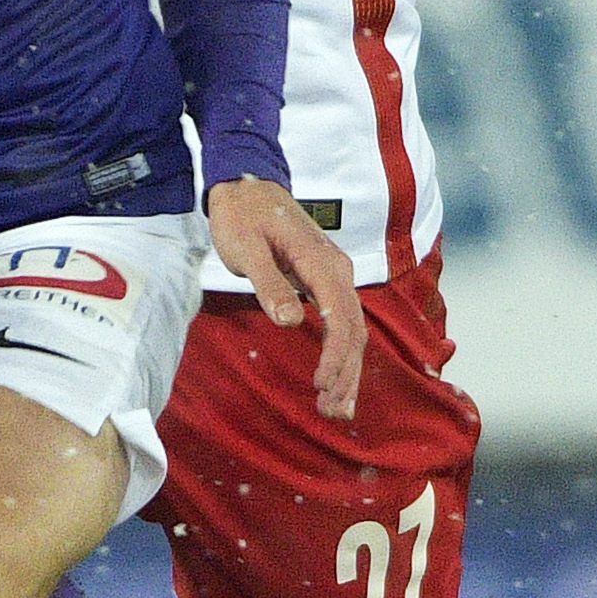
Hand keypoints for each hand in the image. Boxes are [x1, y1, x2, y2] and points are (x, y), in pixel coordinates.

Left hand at [206, 176, 366, 418]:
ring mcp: (334, 275)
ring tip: (337, 409)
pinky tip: (336, 379)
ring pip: (353, 329)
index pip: (340, 317)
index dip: (335, 355)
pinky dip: (342, 354)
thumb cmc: (242, 216)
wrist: (245, 186)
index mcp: (322, 262)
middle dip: (346, 374)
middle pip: (354, 330)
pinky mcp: (325, 281)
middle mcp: (337, 270)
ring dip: (348, 370)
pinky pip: (342, 321)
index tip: (321, 385)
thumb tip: (290, 322)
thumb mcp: (247, 249)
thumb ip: (269, 284)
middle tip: (332, 412)